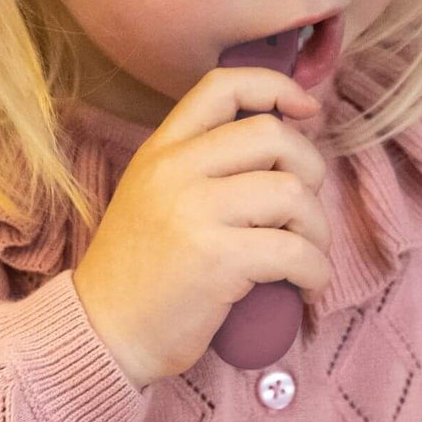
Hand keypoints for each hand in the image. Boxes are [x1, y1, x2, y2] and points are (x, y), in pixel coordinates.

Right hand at [73, 67, 330, 387]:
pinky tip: (306, 288)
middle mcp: (176, 171)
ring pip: (293, 193)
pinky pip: (295, 251)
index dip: (278, 88)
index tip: (307, 112)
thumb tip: (277, 146)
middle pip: (274, 136)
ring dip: (317, 230)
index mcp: (162, 151)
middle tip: (303, 215)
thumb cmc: (141, 277)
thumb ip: (197, 168)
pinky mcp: (217, 259)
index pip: (225, 86)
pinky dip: (316, 272)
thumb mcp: (152, 199)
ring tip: (306, 259)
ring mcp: (194, 212)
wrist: (105, 335)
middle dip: (311, 173)